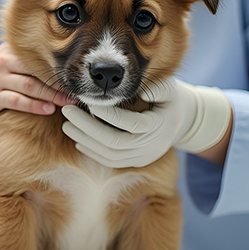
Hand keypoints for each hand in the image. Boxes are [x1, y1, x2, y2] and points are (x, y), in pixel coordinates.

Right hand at [0, 43, 74, 118]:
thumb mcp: (9, 58)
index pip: (40, 57)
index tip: (79, 76)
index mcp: (13, 50)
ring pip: (30, 85)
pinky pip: (16, 100)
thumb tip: (66, 62)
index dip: (61, 66)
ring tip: (69, 102)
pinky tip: (48, 109)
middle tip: (80, 91)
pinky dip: (34, 105)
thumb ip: (31, 58)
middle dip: (60, 82)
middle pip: (38, 70)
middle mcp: (6, 62)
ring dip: (51, 94)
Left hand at [60, 78, 231, 167]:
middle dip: (87, 128)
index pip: (130, 124)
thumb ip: (156, 87)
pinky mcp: (135, 162)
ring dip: (85, 141)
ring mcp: (142, 157)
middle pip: (114, 143)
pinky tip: (78, 139)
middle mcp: (150, 146)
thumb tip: (137, 89)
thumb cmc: (170, 99)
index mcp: (159, 126)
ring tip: (67, 125)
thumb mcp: (169, 88)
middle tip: (68, 111)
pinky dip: (92, 152)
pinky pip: (110, 162)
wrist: (181, 121)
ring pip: (109, 155)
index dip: (108, 114)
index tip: (89, 102)